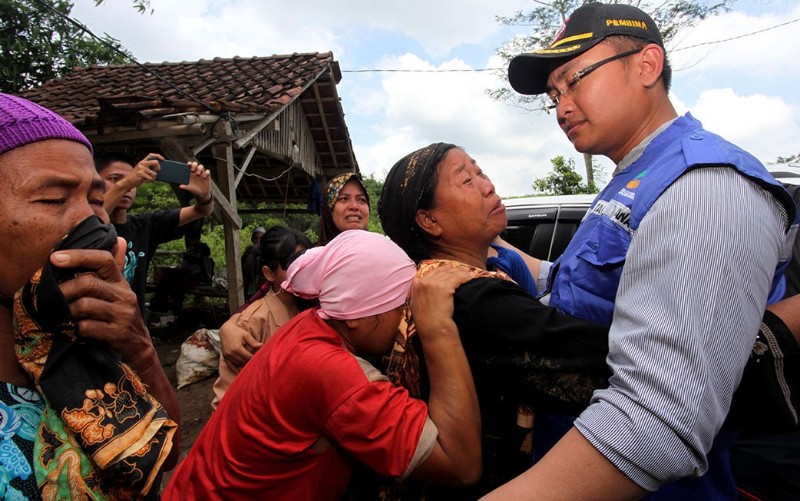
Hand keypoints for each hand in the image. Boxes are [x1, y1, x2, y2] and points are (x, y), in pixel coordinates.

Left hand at [50, 242, 151, 365]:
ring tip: (63, 315)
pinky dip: (75, 329)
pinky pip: (86, 327)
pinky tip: (74, 330)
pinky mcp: (117, 333)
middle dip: (64, 290)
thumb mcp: (120, 290)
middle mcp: (124, 296)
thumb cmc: (121, 315)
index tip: (55, 258)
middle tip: (50, 297)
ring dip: (68, 311)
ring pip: (84, 306)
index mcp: (121, 282)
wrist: (139, 347)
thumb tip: (119, 239)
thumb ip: (115, 266)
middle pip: (88, 283)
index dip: (79, 256)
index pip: (104, 259)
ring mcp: (122, 315)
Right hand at [125, 153, 161, 189]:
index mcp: (142, 161)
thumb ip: (149, 168)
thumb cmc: (138, 177)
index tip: (163, 159)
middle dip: (158, 168)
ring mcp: (141, 168)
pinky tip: (144, 181)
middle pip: (156, 162)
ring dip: (153, 178)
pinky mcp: (141, 173)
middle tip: (156, 172)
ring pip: (154, 173)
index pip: (151, 155)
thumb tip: (160, 169)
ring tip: (146, 179)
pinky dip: (149, 181)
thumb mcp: (143, 171)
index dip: (158, 156)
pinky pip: (151, 178)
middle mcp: (142, 163)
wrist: (128, 182)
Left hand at [181, 162, 211, 201]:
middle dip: (194, 165)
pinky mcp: (207, 176)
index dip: (189, 164)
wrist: (201, 194)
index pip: (190, 166)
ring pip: (201, 166)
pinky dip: (206, 172)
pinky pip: (208, 171)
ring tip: (198, 174)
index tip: (188, 164)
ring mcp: (202, 173)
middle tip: (192, 170)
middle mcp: (196, 172)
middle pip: (195, 164)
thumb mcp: (189, 188)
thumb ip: (185, 187)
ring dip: (199, 168)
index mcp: (191, 173)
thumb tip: (180, 186)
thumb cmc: (194, 190)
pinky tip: (204, 177)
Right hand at [219, 317, 262, 370]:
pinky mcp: (225, 357)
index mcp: (237, 348)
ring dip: (244, 365)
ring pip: (238, 364)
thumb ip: (253, 342)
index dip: (254, 358)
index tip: (260, 359)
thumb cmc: (237, 332)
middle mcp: (231, 353)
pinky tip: (240, 373)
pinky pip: (230, 365)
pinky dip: (235, 369)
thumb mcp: (246, 335)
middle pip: (243, 361)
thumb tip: (262, 346)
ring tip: (251, 367)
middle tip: (257, 363)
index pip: (248, 357)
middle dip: (250, 362)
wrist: (225, 330)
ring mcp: (227, 356)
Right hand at [409, 265, 473, 342]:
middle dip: (453, 270)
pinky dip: (466, 277)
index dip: (441, 270)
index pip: (431, 272)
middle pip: (441, 272)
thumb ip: (418, 294)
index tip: (449, 268)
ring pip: (451, 274)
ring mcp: (434, 283)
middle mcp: (424, 281)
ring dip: (462, 273)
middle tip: (463, 270)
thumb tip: (420, 285)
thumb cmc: (426, 321)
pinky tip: (471, 277)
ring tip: (470, 274)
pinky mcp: (445, 287)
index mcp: (416, 285)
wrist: (433, 328)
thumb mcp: (416, 305)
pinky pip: (458, 278)